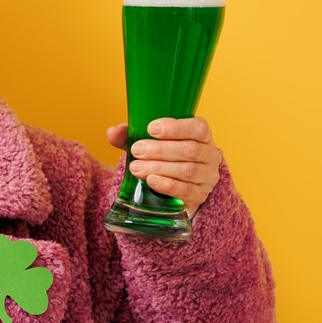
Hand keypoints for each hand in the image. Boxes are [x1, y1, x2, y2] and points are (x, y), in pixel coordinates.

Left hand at [107, 117, 222, 215]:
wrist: (175, 188)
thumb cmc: (162, 157)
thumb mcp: (147, 143)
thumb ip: (130, 136)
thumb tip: (113, 131)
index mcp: (201, 136)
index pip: (198, 128)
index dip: (176, 127)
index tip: (151, 129)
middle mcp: (209, 155)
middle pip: (190, 150)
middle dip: (160, 150)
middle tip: (137, 150)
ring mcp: (207, 177)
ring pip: (188, 170)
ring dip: (160, 167)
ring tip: (136, 167)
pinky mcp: (199, 195)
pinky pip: (187, 190)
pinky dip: (167, 185)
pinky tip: (151, 181)